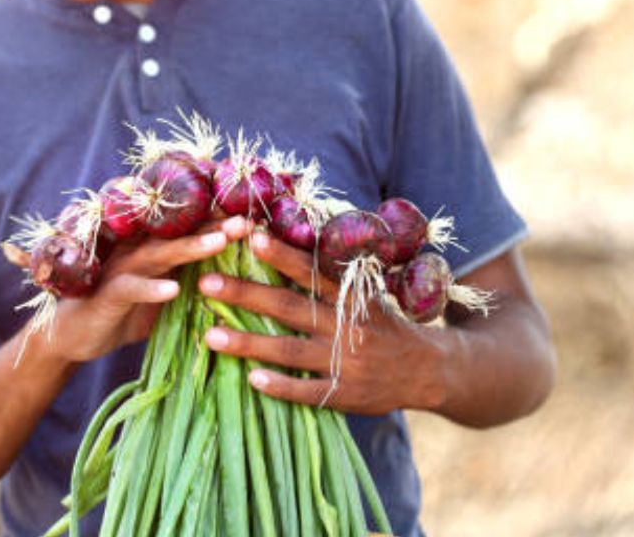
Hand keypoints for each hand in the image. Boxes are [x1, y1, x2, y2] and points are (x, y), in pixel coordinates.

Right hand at [44, 216, 253, 362]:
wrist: (74, 338)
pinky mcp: (107, 294)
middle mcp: (140, 251)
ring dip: (191, 247)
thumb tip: (237, 281)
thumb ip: (191, 283)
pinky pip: (131, 288)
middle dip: (215, 224)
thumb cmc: (125, 313)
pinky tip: (173, 290)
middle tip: (247, 220)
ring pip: (160, 253)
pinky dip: (151, 289)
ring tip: (221, 242)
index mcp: (156, 249)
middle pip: (180, 232)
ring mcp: (122, 269)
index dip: (221, 220)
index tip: (255, 215)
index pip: (191, 229)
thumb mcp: (163, 296)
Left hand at [198, 230, 446, 414]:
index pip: (310, 271)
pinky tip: (251, 379)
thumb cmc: (385, 324)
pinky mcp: (344, 395)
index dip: (281, 255)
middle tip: (205, 284)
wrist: (428, 370)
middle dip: (245, 295)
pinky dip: (280, 386)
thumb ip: (332, 276)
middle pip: (288, 308)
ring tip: (209, 336)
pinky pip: (307, 392)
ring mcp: (343, 363)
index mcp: (349, 298)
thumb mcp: (368, 293)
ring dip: (248, 344)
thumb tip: (288, 242)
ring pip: (288, 351)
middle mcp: (344, 327)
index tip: (251, 237)